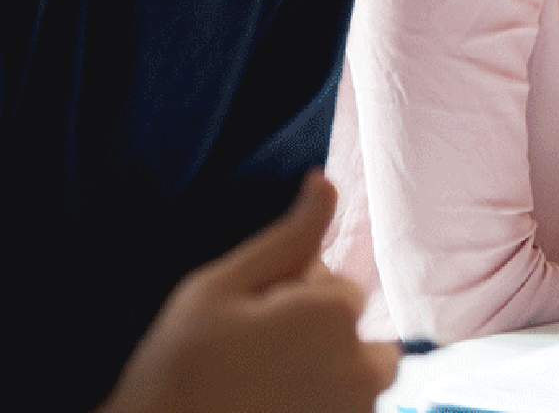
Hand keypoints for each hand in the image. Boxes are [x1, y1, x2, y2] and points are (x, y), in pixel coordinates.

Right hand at [101, 172, 398, 412]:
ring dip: (322, 369)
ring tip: (260, 383)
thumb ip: (288, 236)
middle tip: (252, 356)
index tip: (247, 323)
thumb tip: (326, 181)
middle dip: (315, 331)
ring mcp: (359, 412)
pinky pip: (347, 407)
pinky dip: (317, 401)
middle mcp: (367, 367)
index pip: (335, 287)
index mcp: (337, 315)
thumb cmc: (179, 368)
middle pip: (351, 329)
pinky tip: (269, 405)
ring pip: (359, 372)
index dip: (288, 298)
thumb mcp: (220, 287)